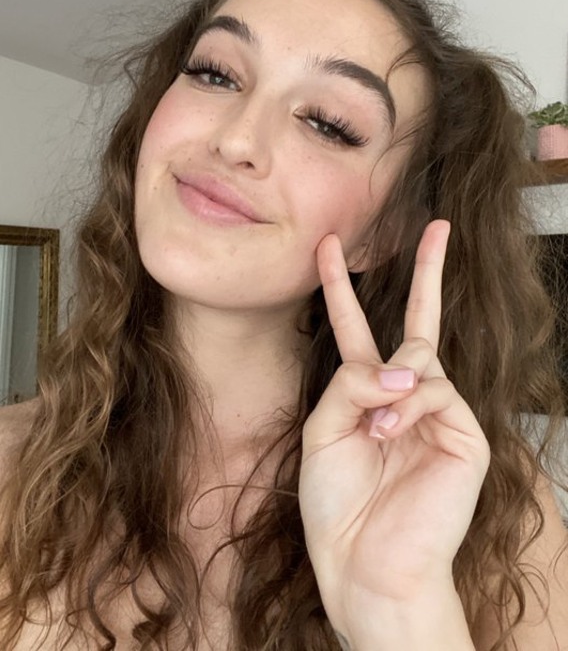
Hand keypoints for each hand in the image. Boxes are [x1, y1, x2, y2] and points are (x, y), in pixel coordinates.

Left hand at [299, 221, 489, 626]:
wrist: (364, 562)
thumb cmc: (337, 503)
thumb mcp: (323, 432)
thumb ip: (351, 385)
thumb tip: (404, 366)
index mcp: (365, 394)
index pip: (356, 329)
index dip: (341, 289)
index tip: (329, 249)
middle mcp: (405, 397)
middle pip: (419, 322)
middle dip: (426, 272)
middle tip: (437, 226)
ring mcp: (438, 413)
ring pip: (418, 358)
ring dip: (389, 386)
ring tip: (374, 431)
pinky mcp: (466, 434)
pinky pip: (435, 392)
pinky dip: (407, 408)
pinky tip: (390, 436)